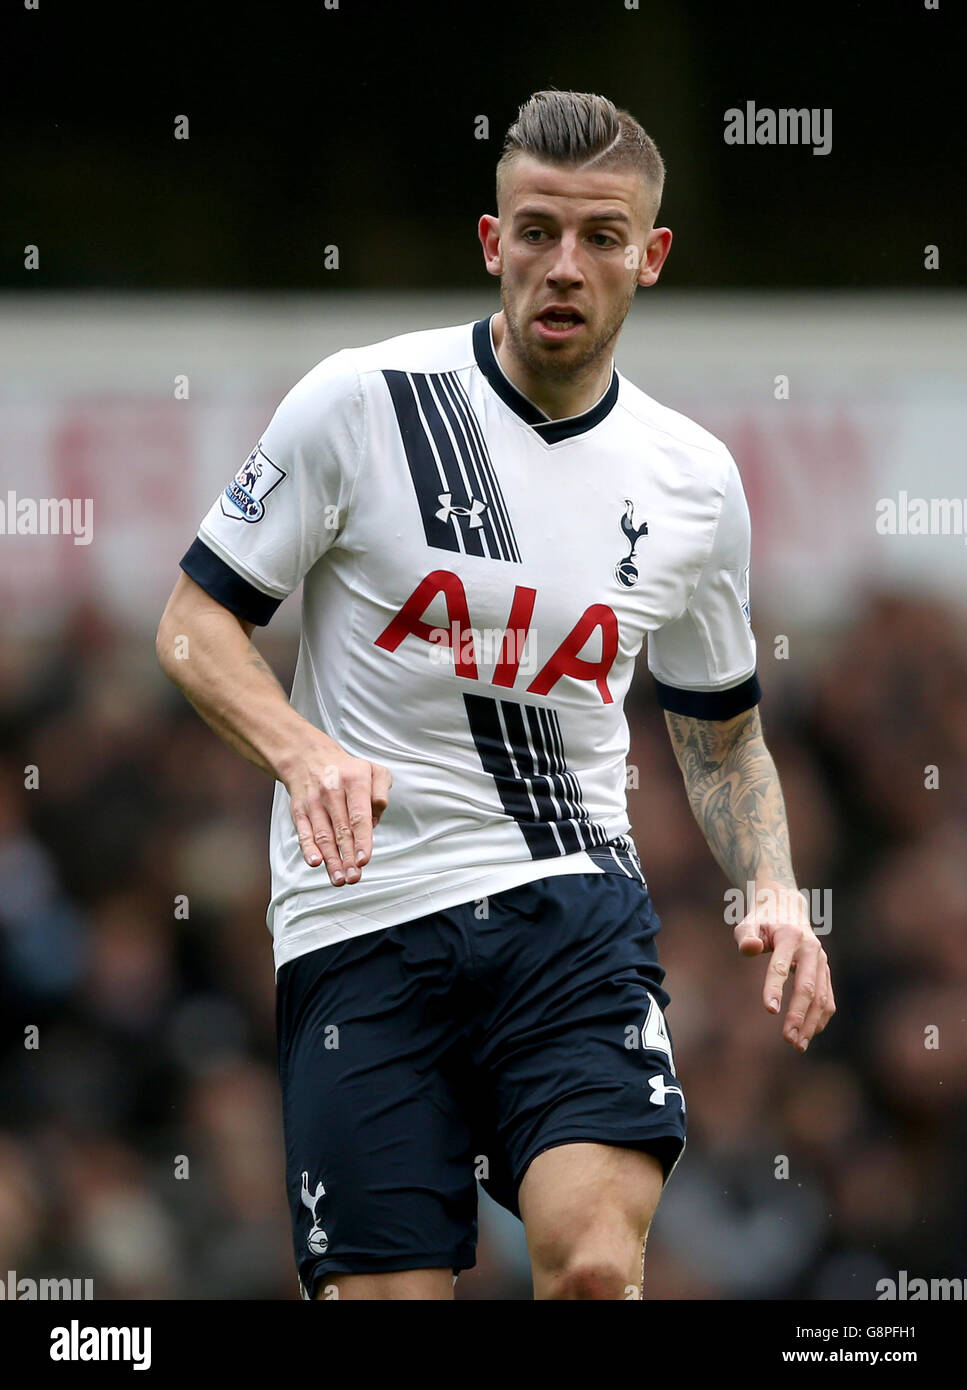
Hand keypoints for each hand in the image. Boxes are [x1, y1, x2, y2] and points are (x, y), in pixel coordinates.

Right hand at [282, 740, 392, 885]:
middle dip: (348, 857)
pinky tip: (314, 862)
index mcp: (355, 781)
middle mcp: (332, 791)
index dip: (362, 840)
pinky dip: (307, 848)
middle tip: (354, 877)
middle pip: (341, 830)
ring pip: (323, 835)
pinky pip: (303, 831)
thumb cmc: (348, 770)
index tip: (363, 860)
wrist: (309, 757)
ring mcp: (314, 801)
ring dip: (331, 860)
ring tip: (339, 879)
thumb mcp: (374, 770)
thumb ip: (382, 792)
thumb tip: (376, 816)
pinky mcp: (299, 810)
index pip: (359, 816)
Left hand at [733, 881, 834, 1051]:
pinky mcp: (825, 971)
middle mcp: (811, 949)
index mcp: (790, 936)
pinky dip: (820, 1018)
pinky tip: (808, 1034)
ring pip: (822, 997)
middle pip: (807, 987)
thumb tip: (750, 949)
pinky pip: (828, 998)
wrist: (787, 908)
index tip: (770, 1010)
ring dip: (811, 1023)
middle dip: (798, 1014)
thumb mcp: (748, 923)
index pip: (781, 966)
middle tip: (788, 1039)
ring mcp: (821, 961)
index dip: (774, 988)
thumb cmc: (762, 921)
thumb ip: (746, 936)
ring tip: (797, 1045)